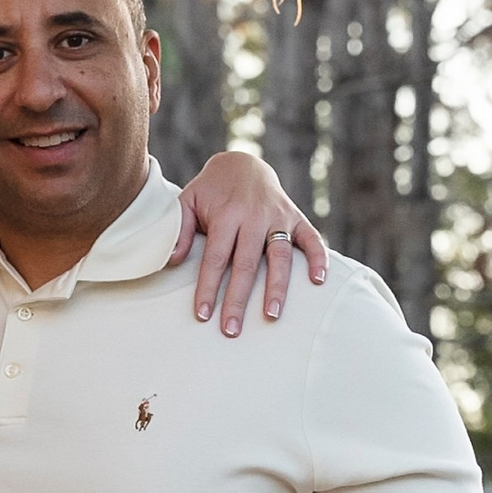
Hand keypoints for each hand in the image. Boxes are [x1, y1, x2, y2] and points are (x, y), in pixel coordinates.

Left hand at [173, 151, 327, 334]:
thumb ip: (179, 228)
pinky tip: (318, 281)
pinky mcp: (297, 217)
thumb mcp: (187, 201)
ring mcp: (279, 217)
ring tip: (271, 315)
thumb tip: (173, 260)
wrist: (242, 163)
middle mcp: (255, 216)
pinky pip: (312, 239)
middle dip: (238, 299)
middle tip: (231, 329)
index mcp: (226, 214)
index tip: (203, 314)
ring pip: (280, 257)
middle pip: (246, 264)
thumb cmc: (210, 190)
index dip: (209, 287)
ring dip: (277, 288)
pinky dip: (318, 258)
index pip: (216, 258)